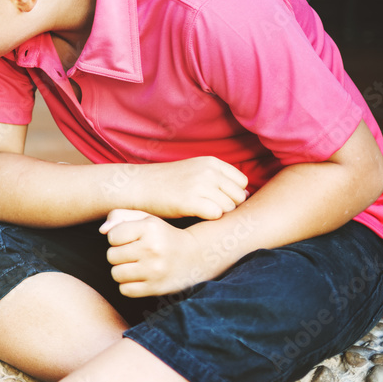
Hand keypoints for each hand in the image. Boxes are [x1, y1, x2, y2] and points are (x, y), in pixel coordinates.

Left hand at [100, 209, 207, 296]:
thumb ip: (119, 216)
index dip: (118, 238)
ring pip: (116, 274)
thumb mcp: (145, 218)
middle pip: (111, 256)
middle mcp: (153, 248)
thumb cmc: (162, 235)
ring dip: (121, 270)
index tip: (130, 239)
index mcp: (150, 227)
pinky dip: (128, 285)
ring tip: (135, 265)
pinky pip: (125, 290)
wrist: (195, 257)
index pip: (112, 236)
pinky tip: (139, 277)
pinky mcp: (155, 288)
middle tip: (133, 253)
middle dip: (119, 254)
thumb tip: (102, 231)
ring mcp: (154, 270)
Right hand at [132, 157, 248, 219]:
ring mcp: (200, 185)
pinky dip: (208, 219)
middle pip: (239, 196)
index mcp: (211, 162)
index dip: (232, 194)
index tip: (218, 201)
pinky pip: (216, 215)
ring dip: (218, 214)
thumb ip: (217, 178)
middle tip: (210, 210)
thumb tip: (245, 195)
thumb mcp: (194, 170)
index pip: (241, 182)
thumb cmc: (165, 182)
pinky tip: (195, 216)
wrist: (137, 185)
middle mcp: (209, 171)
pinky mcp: (191, 201)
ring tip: (201, 213)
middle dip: (228, 206)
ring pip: (229, 207)